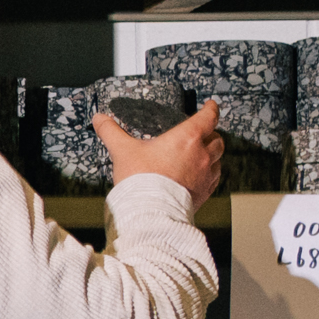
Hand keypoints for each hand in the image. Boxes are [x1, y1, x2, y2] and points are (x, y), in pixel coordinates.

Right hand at [94, 96, 224, 206]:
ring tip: (201, 157)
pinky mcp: (204, 193)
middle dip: (211, 134)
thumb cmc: (140, 179)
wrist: (148, 212)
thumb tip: (100, 119)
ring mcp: (205, 175)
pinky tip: (198, 177)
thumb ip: (111, 132)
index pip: (208, 117)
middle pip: (217, 139)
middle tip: (204, 134)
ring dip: (212, 156)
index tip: (210, 106)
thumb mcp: (123, 151)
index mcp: (186, 138)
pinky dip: (209, 175)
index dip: (211, 108)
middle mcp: (201, 155)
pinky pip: (213, 180)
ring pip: (218, 160)